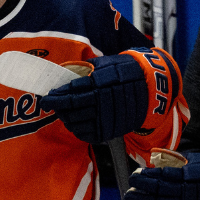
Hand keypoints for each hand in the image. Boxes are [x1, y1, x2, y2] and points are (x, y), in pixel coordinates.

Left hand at [44, 52, 159, 144]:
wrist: (153, 88)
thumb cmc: (128, 71)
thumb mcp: (107, 64)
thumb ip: (87, 71)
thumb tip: (68, 75)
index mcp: (99, 85)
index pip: (71, 93)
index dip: (56, 96)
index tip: (46, 97)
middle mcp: (101, 103)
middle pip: (71, 109)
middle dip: (58, 107)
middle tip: (52, 104)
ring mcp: (107, 119)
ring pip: (77, 123)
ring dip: (66, 119)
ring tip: (63, 113)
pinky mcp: (111, 130)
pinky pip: (88, 135)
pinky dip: (77, 130)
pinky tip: (75, 123)